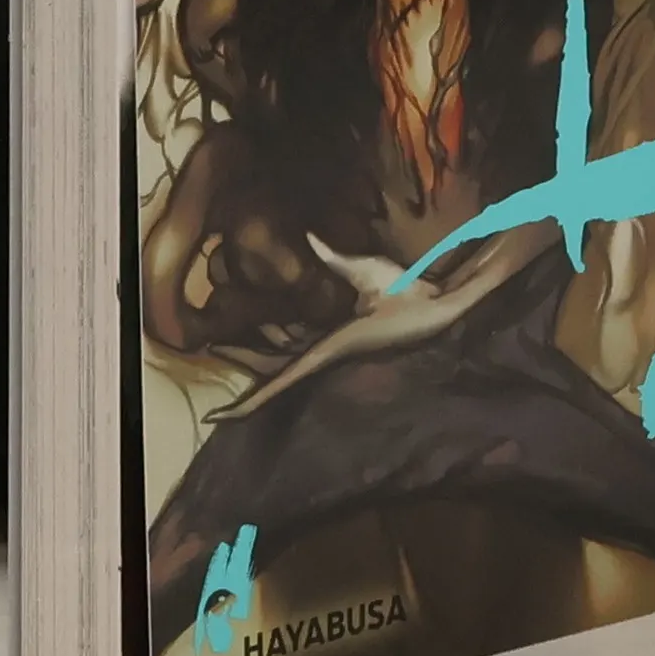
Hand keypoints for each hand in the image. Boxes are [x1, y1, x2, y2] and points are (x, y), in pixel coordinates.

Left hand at [204, 236, 455, 421]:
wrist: (446, 309)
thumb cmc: (413, 296)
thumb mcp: (374, 274)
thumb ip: (339, 259)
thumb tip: (312, 238)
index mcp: (331, 349)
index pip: (280, 382)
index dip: (247, 402)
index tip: (215, 417)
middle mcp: (328, 355)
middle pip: (274, 371)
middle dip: (243, 362)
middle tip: (208, 349)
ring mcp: (336, 348)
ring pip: (287, 357)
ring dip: (261, 348)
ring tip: (228, 336)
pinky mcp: (344, 338)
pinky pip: (303, 343)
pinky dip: (283, 335)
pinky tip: (272, 322)